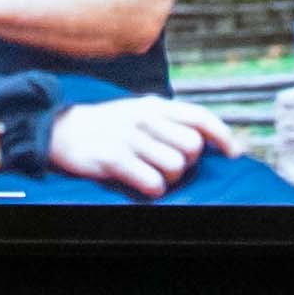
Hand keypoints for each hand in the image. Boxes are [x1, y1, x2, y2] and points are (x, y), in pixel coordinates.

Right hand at [42, 93, 228, 196]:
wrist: (60, 130)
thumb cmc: (107, 126)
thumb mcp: (139, 112)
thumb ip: (170, 121)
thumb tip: (207, 140)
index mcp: (154, 105)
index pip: (200, 117)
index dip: (222, 136)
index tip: (233, 153)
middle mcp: (144, 117)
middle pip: (192, 147)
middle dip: (187, 163)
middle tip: (168, 166)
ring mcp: (129, 136)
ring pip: (175, 166)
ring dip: (169, 178)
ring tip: (151, 175)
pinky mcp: (113, 157)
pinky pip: (152, 182)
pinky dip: (152, 189)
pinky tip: (141, 184)